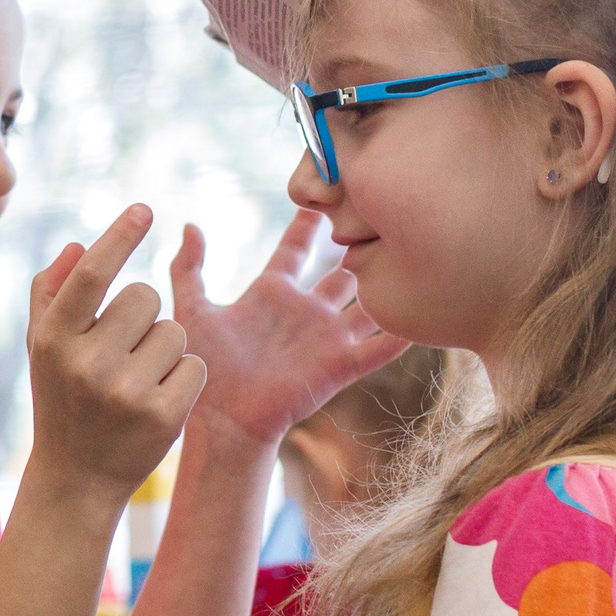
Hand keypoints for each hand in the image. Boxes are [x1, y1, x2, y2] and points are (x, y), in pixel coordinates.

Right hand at [22, 206, 206, 504]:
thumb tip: (78, 244)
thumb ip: (50, 291)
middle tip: (123, 349)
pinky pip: (194, 365)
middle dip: (144, 314)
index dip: (119, 237)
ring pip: (176, 331)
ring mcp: (126, 392)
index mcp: (54, 339)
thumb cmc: (60, 399)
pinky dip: (183, 378)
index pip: (91, 275)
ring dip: (165, 348)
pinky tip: (157, 400)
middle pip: (146, 297)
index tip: (144, 209)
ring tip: (137, 380)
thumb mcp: (42, 347)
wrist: (76, 481)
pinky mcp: (164, 416)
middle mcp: (87, 364)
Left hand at [170, 210, 409, 446]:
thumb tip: (189, 224)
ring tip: (414, 252)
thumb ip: (188, 268)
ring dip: (387, 282)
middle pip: (341, 271)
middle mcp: (304, 311)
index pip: (295, 248)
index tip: (324, 193)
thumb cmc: (203, 369)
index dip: (308, 223)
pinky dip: (401, 333)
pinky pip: (379, 347)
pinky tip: (427, 312)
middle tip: (383, 215)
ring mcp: (325, 338)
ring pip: (367, 303)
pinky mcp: (341, 366)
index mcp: (270, 293)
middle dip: (361, 246)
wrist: (222, 421)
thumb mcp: (191, 311)